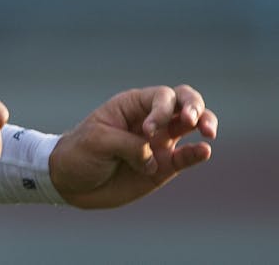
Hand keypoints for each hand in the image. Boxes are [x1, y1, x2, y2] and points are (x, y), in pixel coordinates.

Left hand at [48, 84, 217, 208]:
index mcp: (132, 105)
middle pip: (184, 101)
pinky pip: (186, 157)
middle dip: (194, 106)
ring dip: (205, 123)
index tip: (147, 132)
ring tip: (208, 132)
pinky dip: (197, 153)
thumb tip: (154, 159)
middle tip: (193, 120)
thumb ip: (129, 145)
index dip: (162, 111)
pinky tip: (204, 151)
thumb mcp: (98, 141)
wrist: (70, 182)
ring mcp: (160, 142)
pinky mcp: (163, 167)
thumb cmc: (80, 153)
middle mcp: (151, 119)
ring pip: (192, 125)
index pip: (161, 97)